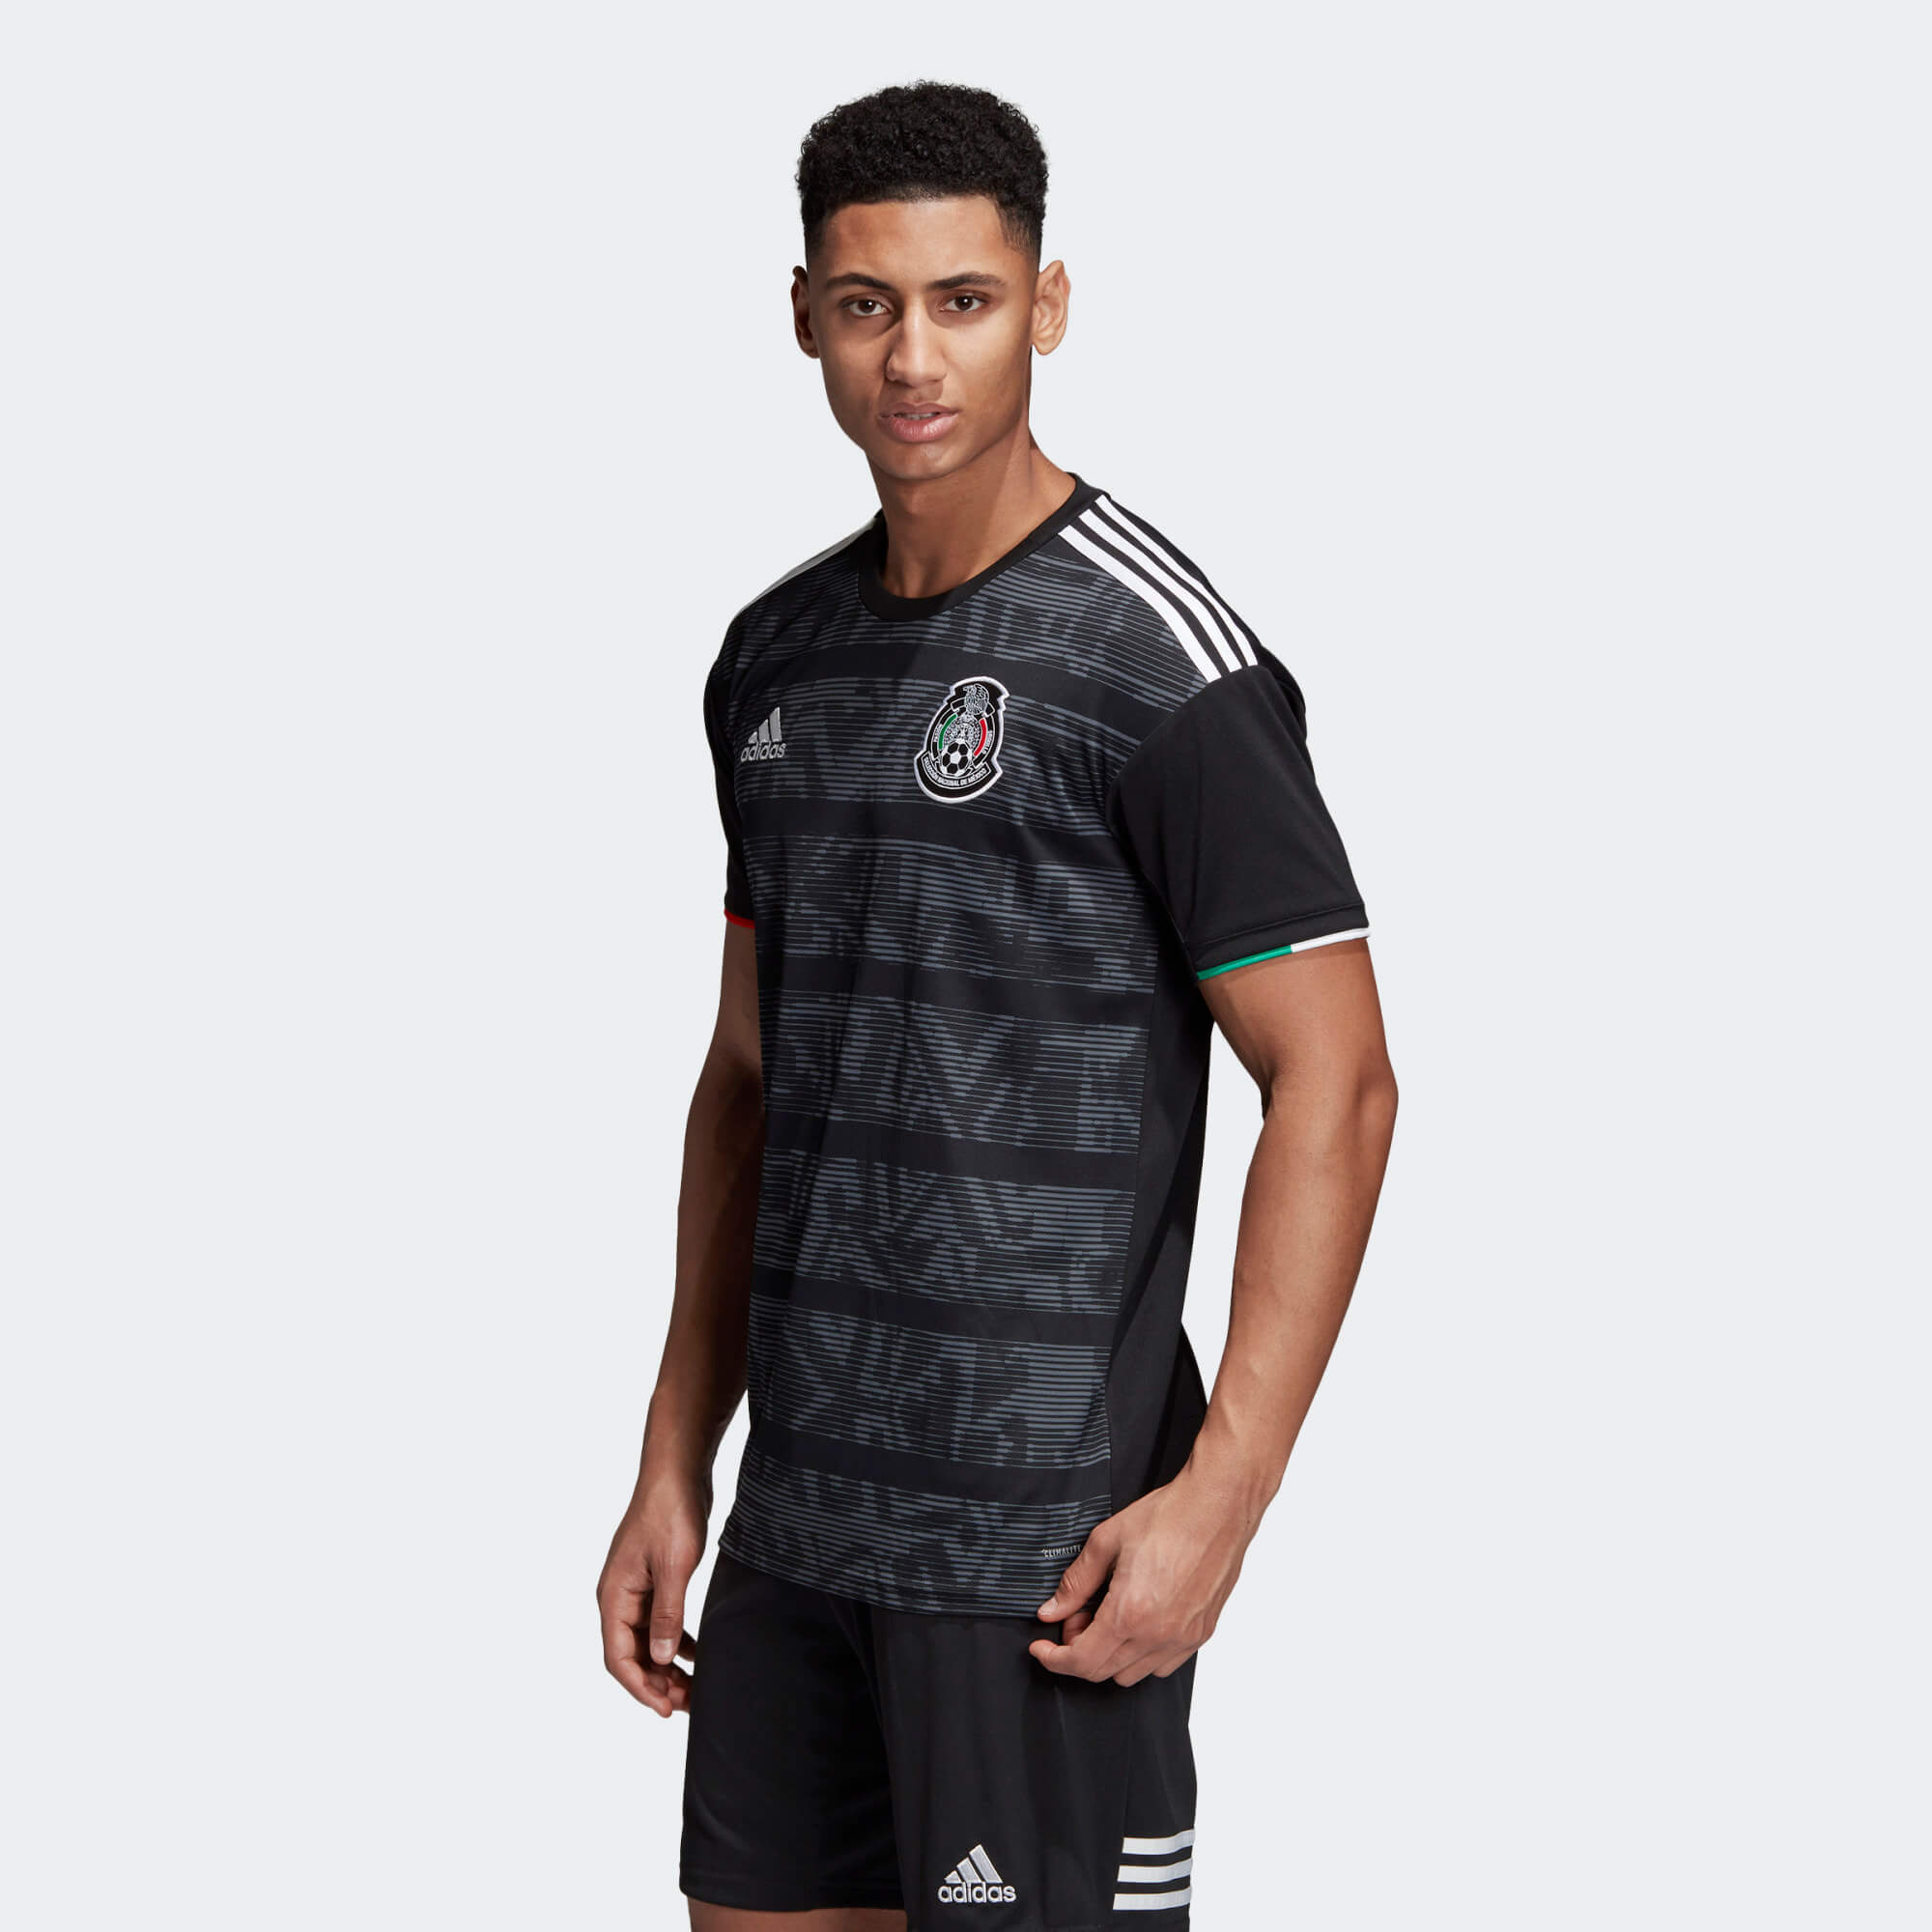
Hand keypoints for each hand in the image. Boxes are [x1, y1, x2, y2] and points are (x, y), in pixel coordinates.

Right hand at [597, 1478, 705, 1715]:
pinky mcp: (655, 1580)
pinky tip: (697, 1655)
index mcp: (614, 1596)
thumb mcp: (673, 1567)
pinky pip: (660, 1622)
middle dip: (656, 1683)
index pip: (618, 1657)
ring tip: (694, 1687)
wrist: (677, 1471)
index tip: (666, 1709)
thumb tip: (662, 1659)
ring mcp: (636, 1589)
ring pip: (647, 1641)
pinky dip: (676, 1642)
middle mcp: (619, 1597)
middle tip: (688, 1703)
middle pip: (631, 1655)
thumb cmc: (670, 1512)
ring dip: (667, 1666)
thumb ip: (667, 1614)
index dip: (640, 1687)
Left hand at [1028, 1465, 1255, 1684]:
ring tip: (1107, 1616)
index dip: (1053, 1658)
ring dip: (1109, 1655)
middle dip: (1078, 1651)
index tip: (1041, 1647)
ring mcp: (1183, 1638)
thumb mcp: (1107, 1541)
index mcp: (1130, 1613)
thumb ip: (1076, 1582)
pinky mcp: (1201, 1634)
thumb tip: (1052, 1610)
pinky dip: (1140, 1655)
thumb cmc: (1169, 1516)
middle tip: (1075, 1618)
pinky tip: (1136, 1623)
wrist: (1217, 1507)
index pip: (1082, 1661)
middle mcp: (1158, 1635)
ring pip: (1132, 1675)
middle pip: (1103, 1672)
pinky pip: (1162, 1665)